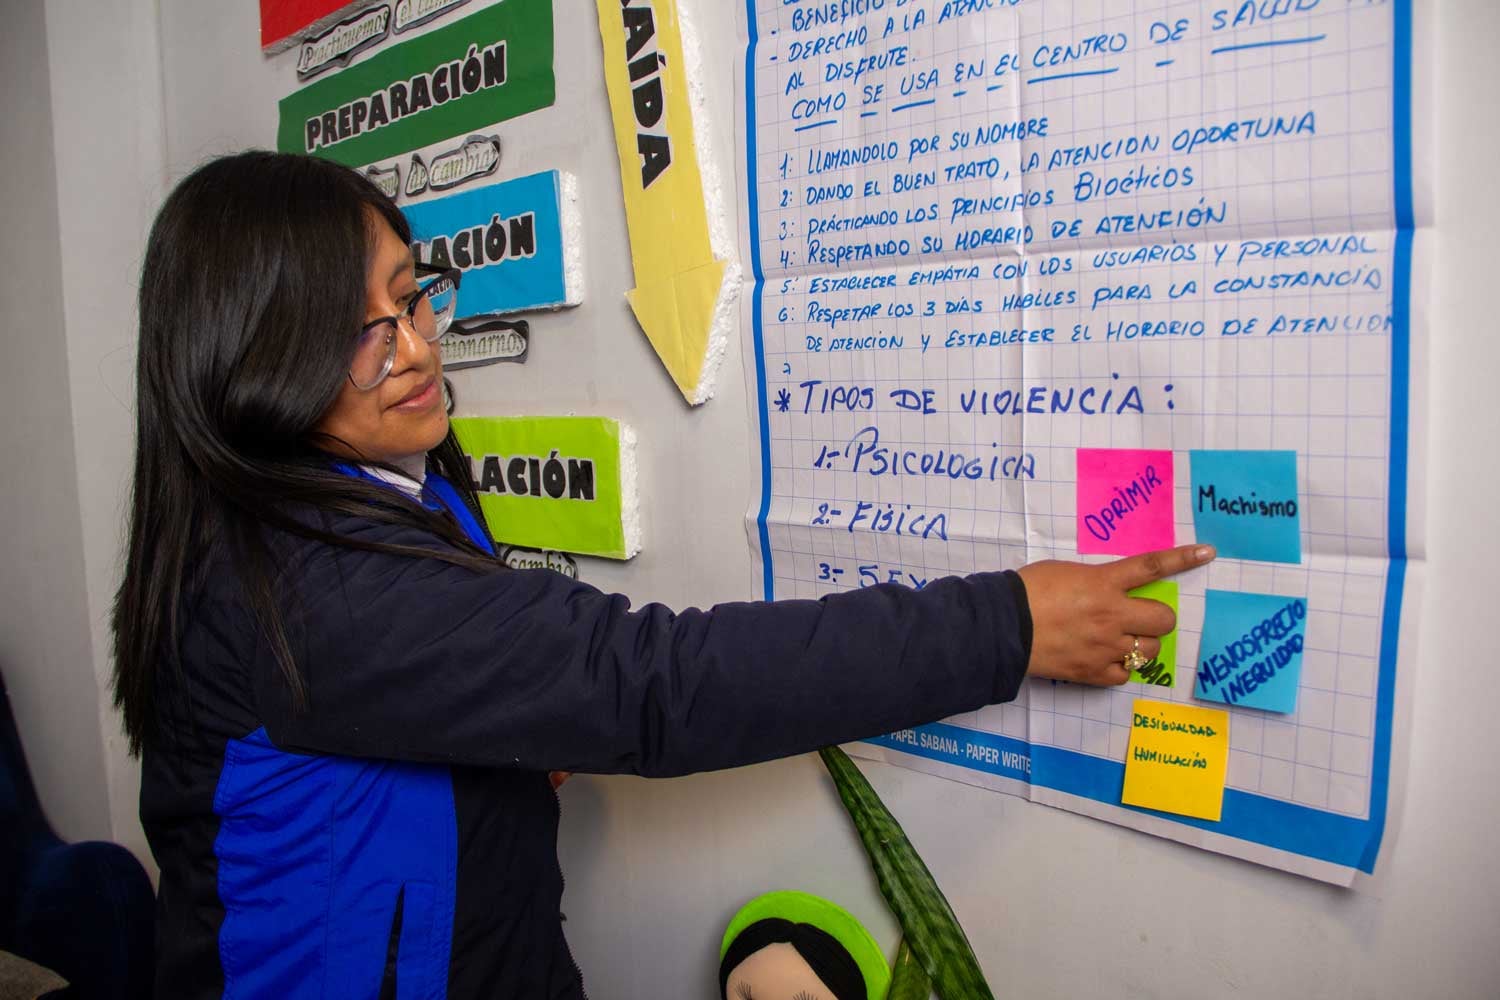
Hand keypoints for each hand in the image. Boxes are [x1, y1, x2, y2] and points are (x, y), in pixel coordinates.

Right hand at [1017, 544, 1214, 685]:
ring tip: (1118, 639)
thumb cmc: (1027, 591)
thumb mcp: (1065, 571)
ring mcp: (1105, 646)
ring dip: (1140, 643)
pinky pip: (1126, 674)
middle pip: (1163, 619)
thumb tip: (1111, 587)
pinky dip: (1120, 667)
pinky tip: (1106, 659)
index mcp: (1103, 583)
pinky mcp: (1093, 672)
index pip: (1152, 567)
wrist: (1002, 627)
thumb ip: (1096, 579)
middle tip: (1139, 617)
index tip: (1207, 552)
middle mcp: (1111, 615)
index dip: (1183, 559)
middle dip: (1156, 617)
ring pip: (1149, 650)